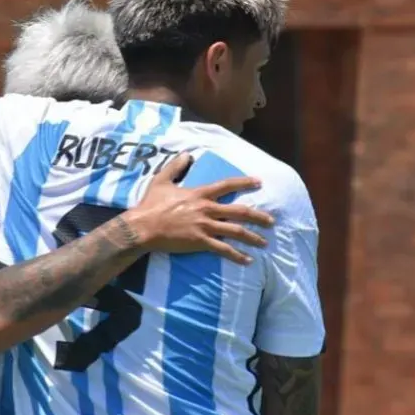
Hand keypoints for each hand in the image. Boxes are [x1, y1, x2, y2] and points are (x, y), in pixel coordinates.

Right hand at [123, 152, 273, 263]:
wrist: (143, 227)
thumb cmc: (150, 205)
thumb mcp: (161, 181)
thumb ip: (175, 167)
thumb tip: (187, 154)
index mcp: (199, 194)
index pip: (227, 185)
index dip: (244, 183)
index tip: (259, 183)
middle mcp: (207, 209)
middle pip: (239, 211)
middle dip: (258, 216)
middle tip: (271, 221)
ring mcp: (205, 226)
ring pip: (236, 231)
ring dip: (253, 237)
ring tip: (264, 243)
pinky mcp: (200, 242)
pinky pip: (224, 249)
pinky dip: (237, 255)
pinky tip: (248, 260)